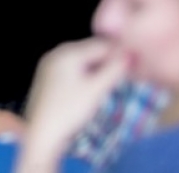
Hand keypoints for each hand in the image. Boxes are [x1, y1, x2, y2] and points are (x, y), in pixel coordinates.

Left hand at [17, 38, 127, 172]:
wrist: (43, 133)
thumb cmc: (70, 109)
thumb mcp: (96, 89)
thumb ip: (114, 70)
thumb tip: (131, 53)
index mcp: (67, 52)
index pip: (101, 45)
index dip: (120, 54)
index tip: (136, 66)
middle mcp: (56, 53)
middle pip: (90, 52)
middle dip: (108, 62)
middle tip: (125, 77)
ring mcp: (50, 66)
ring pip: (82, 62)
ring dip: (98, 70)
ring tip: (110, 85)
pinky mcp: (49, 79)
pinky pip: (72, 71)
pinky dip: (85, 77)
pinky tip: (92, 90)